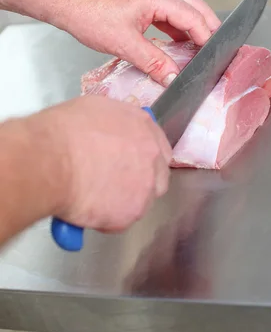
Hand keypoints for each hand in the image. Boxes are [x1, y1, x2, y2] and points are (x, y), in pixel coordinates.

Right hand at [34, 96, 171, 232]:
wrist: (51, 160)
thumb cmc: (62, 132)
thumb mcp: (92, 111)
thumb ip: (112, 126)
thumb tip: (108, 137)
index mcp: (143, 126)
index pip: (156, 146)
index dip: (141, 159)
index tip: (129, 166)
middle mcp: (152, 154)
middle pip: (157, 175)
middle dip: (139, 183)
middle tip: (113, 187)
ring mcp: (146, 184)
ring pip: (141, 201)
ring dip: (122, 202)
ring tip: (93, 199)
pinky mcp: (133, 211)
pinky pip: (121, 220)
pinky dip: (106, 219)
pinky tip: (86, 209)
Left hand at [57, 0, 220, 85]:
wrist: (65, 0)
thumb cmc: (89, 16)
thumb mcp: (124, 45)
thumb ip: (153, 62)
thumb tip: (173, 78)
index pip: (194, 17)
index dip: (207, 37)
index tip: (214, 56)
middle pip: (195, 6)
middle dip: (208, 27)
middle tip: (216, 49)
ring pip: (183, 6)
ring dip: (192, 26)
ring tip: (198, 48)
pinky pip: (168, 9)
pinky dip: (176, 25)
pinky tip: (175, 41)